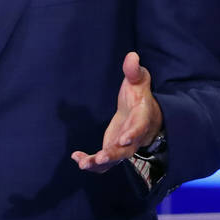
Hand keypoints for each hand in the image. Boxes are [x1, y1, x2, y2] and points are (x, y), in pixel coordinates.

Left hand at [71, 51, 162, 172]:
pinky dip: (90, 162)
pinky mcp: (112, 151)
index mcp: (140, 119)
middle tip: (100, 158)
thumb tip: (132, 56)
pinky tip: (76, 158)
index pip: (138, 128)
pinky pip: (103, 163)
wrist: (142, 115)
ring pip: (113, 161)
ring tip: (83, 164)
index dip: (132, 134)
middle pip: (125, 151)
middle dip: (113, 155)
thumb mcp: (139, 81)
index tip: (124, 139)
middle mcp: (133, 138)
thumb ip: (134, 72)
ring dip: (99, 164)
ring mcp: (123, 148)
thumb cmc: (139, 96)